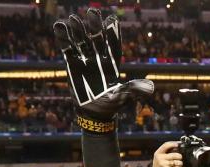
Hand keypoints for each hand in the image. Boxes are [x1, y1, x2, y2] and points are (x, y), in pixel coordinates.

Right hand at [54, 9, 152, 126]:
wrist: (94, 111)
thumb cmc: (112, 104)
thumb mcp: (123, 96)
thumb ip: (134, 89)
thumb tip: (150, 88)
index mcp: (113, 62)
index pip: (113, 44)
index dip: (113, 33)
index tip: (112, 20)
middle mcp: (99, 57)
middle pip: (97, 38)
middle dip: (94, 26)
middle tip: (92, 11)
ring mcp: (85, 59)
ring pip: (81, 41)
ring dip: (77, 30)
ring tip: (72, 19)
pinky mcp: (72, 63)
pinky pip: (68, 49)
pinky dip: (63, 38)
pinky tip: (59, 26)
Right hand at [151, 142, 182, 166]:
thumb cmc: (161, 166)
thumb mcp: (160, 157)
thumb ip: (166, 152)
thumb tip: (177, 145)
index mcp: (158, 153)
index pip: (165, 145)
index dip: (172, 144)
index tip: (178, 144)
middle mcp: (159, 158)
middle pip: (174, 154)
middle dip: (180, 156)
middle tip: (180, 157)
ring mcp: (163, 164)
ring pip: (177, 162)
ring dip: (180, 163)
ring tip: (178, 164)